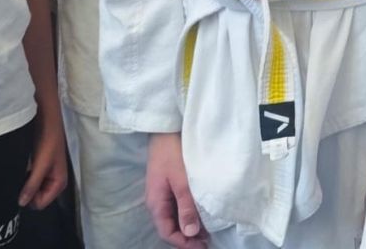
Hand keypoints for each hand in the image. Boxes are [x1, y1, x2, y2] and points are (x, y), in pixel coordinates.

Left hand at [17, 115, 68, 209]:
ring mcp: (47, 175)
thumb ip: (32, 185)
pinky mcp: (40, 167)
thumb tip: (21, 204)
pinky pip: (30, 179)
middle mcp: (54, 181)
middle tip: (20, 177)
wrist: (46, 119)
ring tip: (20, 170)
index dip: (30, 198)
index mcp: (59, 183)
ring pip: (32, 189)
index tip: (20, 187)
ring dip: (24, 182)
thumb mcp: (41, 164)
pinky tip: (21, 166)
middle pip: (36, 198)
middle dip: (27, 190)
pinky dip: (24, 176)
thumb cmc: (48, 140)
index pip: (40, 204)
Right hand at [147, 132, 205, 247]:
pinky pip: (178, 204)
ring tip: (208, 230)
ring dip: (190, 224)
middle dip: (188, 236)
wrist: (167, 128)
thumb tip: (190, 233)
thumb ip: (186, 207)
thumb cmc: (174, 153)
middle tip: (208, 241)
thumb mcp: (182, 182)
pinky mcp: (170, 183)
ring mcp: (163, 192)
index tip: (201, 247)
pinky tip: (202, 212)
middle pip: (171, 226)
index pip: (167, 232)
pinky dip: (189, 212)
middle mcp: (158, 201)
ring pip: (175, 216)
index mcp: (156, 203)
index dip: (183, 243)